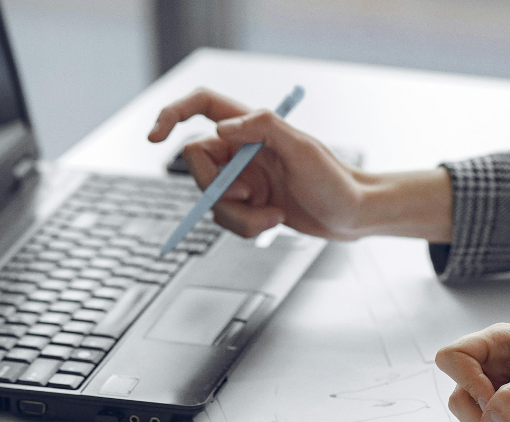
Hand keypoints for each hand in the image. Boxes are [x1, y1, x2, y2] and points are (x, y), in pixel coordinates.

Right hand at [147, 88, 451, 240]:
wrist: (354, 216)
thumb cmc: (337, 181)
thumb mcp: (304, 151)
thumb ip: (263, 129)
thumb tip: (220, 129)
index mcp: (253, 127)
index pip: (202, 106)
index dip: (172, 114)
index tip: (155, 137)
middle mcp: (243, 150)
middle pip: (197, 164)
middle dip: (216, 189)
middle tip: (248, 199)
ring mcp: (244, 179)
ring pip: (211, 199)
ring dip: (238, 216)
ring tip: (273, 218)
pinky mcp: (249, 205)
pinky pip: (226, 219)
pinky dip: (246, 227)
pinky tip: (275, 222)